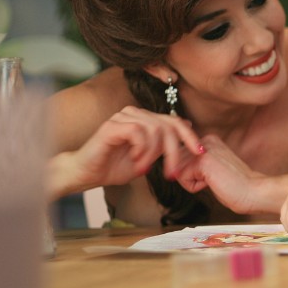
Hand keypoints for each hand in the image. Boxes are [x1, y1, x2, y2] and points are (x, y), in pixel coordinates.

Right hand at [67, 106, 200, 189]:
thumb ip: (164, 145)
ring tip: (144, 168)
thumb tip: (186, 125)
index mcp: (144, 120)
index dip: (190, 136)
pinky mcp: (112, 125)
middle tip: (170, 173)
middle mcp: (134, 114)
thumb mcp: (147, 158)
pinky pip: (138, 132)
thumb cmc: (114, 167)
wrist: (87, 173)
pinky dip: (141, 150)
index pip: (174, 121)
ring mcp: (122, 117)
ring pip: (155, 130)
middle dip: (174, 153)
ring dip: (153, 155)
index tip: (200, 152)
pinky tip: (135, 161)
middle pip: (168, 127)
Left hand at [175, 134, 262, 214]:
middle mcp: (206, 140)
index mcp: (209, 140)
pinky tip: (213, 183)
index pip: (181, 158)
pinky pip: (182, 178)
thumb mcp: (211, 169)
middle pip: (177, 163)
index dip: (192, 173)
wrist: (252, 192)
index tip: (214, 176)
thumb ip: (194, 163)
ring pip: (178, 170)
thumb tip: (174, 167)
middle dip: (190, 177)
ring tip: (214, 181)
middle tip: (214, 180)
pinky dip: (195, 187)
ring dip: (192, 182)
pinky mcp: (202, 160)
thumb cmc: (235, 187)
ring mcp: (204, 149)